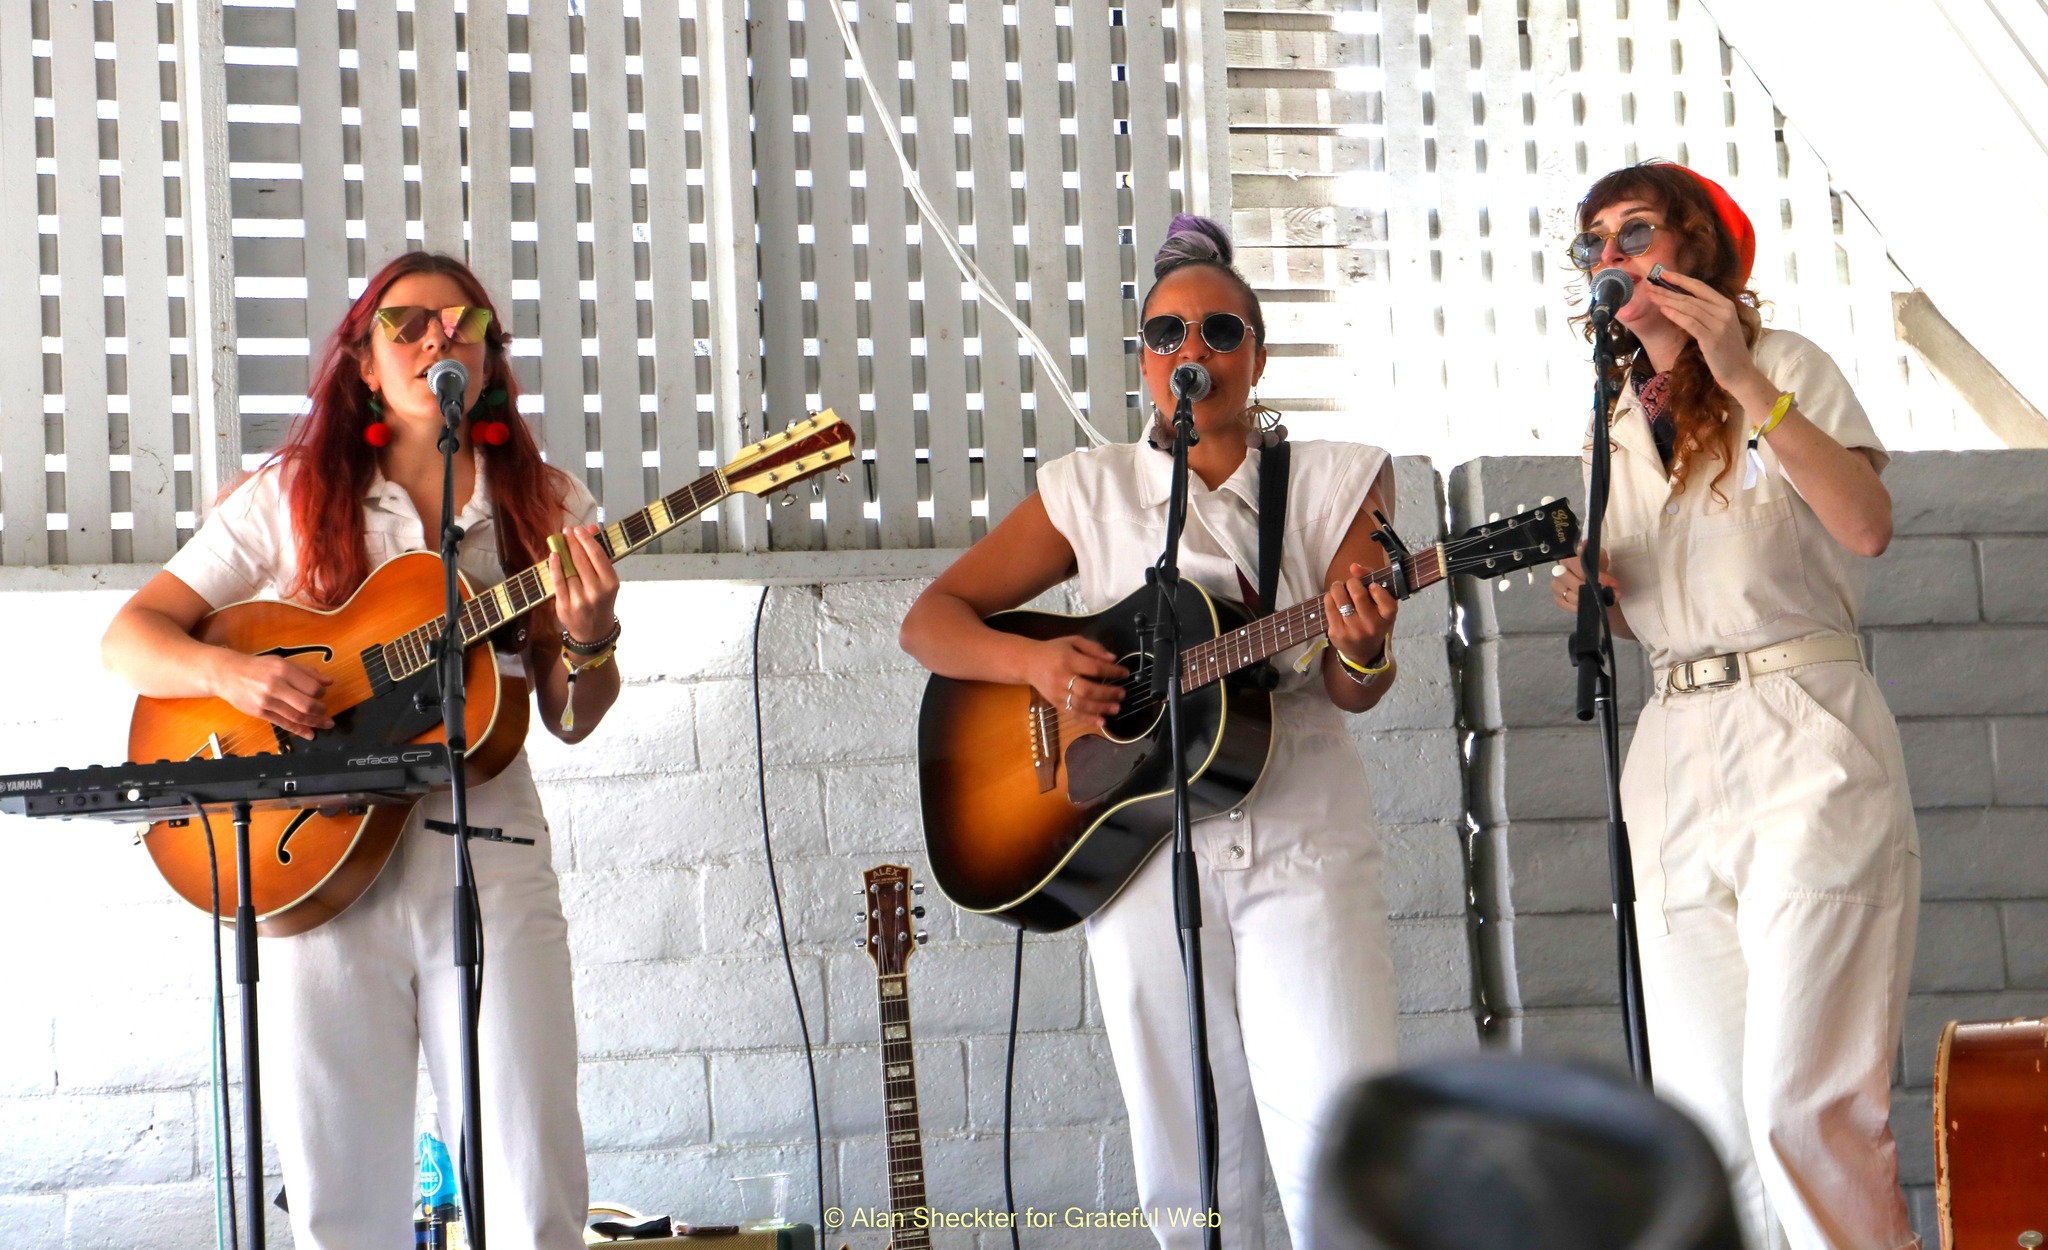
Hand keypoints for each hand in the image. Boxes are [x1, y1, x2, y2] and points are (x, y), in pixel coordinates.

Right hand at [216, 652, 332, 739]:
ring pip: (296, 716)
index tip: (323, 694)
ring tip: (325, 724)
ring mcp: (267, 701)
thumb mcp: (281, 663)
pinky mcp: (260, 713)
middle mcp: (275, 686)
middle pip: (306, 704)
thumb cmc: (257, 667)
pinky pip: (283, 723)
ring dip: (314, 722)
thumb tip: (328, 681)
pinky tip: (309, 733)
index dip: (322, 693)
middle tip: (326, 712)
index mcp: (283, 670)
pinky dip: (299, 730)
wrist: (227, 674)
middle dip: (321, 711)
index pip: (312, 687)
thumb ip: (305, 672)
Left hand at [550, 524, 620, 644]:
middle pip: (581, 561)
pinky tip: (553, 555)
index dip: (587, 540)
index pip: (597, 556)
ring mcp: (580, 600)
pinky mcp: (565, 606)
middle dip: (573, 543)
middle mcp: (596, 591)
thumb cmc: (601, 601)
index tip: (579, 530)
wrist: (594, 632)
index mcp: (610, 583)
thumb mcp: (607, 581)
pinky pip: (558, 582)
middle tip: (567, 532)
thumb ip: (599, 556)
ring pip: (569, 570)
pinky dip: (554, 567)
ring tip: (559, 541)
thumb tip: (592, 528)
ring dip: (563, 552)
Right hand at [1030, 636, 1127, 728]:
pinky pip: (1072, 713)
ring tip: (1116, 708)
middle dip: (1108, 693)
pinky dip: (1088, 719)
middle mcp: (1061, 678)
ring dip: (1101, 708)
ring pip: (1081, 704)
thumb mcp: (1073, 641)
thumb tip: (1113, 659)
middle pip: (1088, 689)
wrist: (1028, 662)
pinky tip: (1101, 721)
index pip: (1094, 668)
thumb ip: (1093, 648)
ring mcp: (1057, 693)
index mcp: (1068, 659)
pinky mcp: (1055, 703)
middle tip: (1122, 693)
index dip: (1112, 671)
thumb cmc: (1053, 650)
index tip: (1125, 673)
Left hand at [1326, 563, 1396, 667]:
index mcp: (1387, 618)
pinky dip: (1330, 598)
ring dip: (1337, 587)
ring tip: (1339, 588)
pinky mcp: (1337, 633)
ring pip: (1341, 599)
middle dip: (1352, 583)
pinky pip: (1329, 607)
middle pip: (1359, 595)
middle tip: (1350, 583)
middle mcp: (1371, 626)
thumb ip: (1371, 580)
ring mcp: (1353, 631)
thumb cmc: (1373, 622)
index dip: (1376, 588)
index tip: (1371, 586)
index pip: (1386, 600)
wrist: (1364, 653)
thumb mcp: (1381, 605)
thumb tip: (1353, 566)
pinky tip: (1333, 599)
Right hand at [1552, 543, 1619, 613]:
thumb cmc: (1597, 567)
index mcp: (1568, 558)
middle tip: (1609, 593)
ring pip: (1570, 596)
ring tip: (1604, 600)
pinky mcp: (1558, 599)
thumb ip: (1595, 553)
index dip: (1593, 575)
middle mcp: (1559, 571)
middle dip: (1592, 590)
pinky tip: (1589, 604)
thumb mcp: (1600, 558)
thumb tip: (1585, 544)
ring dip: (1589, 600)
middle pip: (1572, 583)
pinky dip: (1579, 606)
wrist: (1598, 581)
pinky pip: (1566, 605)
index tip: (1610, 583)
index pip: (1575, 565)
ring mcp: (1557, 586)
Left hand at [1640, 269, 1770, 396]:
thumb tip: (1682, 302)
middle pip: (1690, 297)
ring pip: (1688, 308)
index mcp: (1726, 305)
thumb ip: (1706, 313)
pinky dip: (1675, 315)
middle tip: (1649, 286)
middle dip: (1667, 290)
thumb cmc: (1726, 351)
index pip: (1700, 287)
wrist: (1740, 372)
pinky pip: (1690, 323)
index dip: (1680, 279)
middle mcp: (1724, 311)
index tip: (1663, 273)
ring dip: (1667, 300)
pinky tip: (1663, 310)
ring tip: (1651, 296)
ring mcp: (1719, 324)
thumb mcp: (1720, 326)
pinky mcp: (1712, 338)